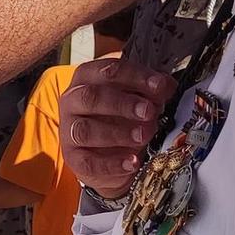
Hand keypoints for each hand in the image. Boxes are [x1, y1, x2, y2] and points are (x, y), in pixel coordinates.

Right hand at [60, 57, 169, 197]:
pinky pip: (89, 162)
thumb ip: (151, 91)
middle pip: (91, 97)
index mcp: (86, 78)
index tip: (159, 86)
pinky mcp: (73, 159)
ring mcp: (69, 131)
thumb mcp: (138, 99)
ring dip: (118, 133)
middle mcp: (72, 101)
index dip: (135, 76)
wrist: (110, 156)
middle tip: (149, 111)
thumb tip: (165, 85)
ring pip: (86, 130)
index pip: (107, 71)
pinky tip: (133, 162)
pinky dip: (113, 163)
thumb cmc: (122, 118)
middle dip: (123, 103)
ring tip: (144, 136)